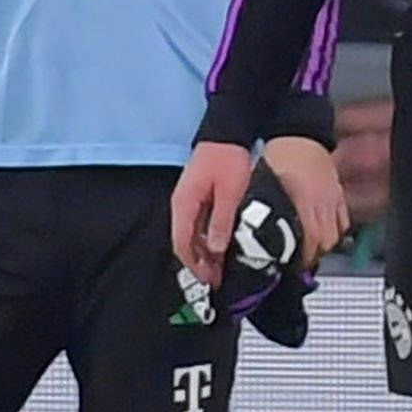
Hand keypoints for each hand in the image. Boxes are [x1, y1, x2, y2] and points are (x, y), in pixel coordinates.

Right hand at [171, 140, 256, 289]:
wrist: (227, 132)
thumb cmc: (227, 157)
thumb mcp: (229, 192)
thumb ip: (220, 221)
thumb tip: (214, 249)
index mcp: (184, 205)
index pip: (182, 244)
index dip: (194, 265)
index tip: (209, 279)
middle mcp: (181, 205)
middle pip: (184, 243)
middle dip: (198, 263)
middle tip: (217, 279)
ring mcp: (188, 201)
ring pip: (191, 235)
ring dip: (203, 253)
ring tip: (221, 268)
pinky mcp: (197, 198)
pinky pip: (197, 225)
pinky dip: (206, 239)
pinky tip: (220, 246)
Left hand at [261, 135, 347, 265]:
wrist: (299, 132)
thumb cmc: (279, 154)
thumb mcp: (264, 183)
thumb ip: (263, 208)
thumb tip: (252, 232)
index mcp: (303, 202)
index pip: (309, 240)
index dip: (300, 258)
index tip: (289, 267)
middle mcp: (322, 203)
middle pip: (324, 242)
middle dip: (310, 256)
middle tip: (296, 263)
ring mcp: (333, 199)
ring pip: (334, 235)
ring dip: (322, 247)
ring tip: (309, 251)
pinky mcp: (338, 194)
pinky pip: (343, 221)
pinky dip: (334, 232)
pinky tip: (324, 234)